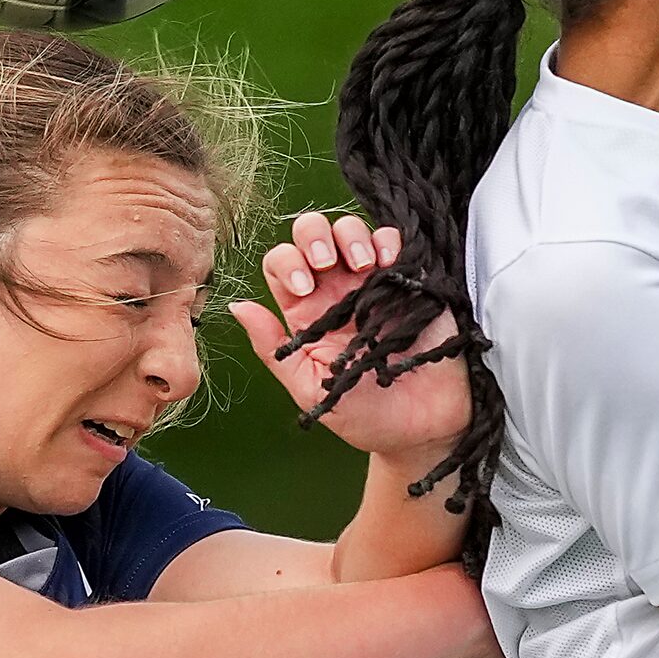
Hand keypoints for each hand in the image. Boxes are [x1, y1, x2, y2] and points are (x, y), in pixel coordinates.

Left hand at [231, 211, 470, 459]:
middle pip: (312, 233)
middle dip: (314, 237)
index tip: (304, 290)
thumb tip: (237, 306)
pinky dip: (389, 240)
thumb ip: (273, 348)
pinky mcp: (408, 281)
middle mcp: (336, 289)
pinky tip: (389, 262)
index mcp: (307, 312)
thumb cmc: (365, 415)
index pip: (281, 263)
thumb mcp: (309, 388)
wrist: (422, 428)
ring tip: (362, 265)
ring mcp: (373, 281)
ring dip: (351, 235)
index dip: (286, 264)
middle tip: (327, 264)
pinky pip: (395, 241)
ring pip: (350, 229)